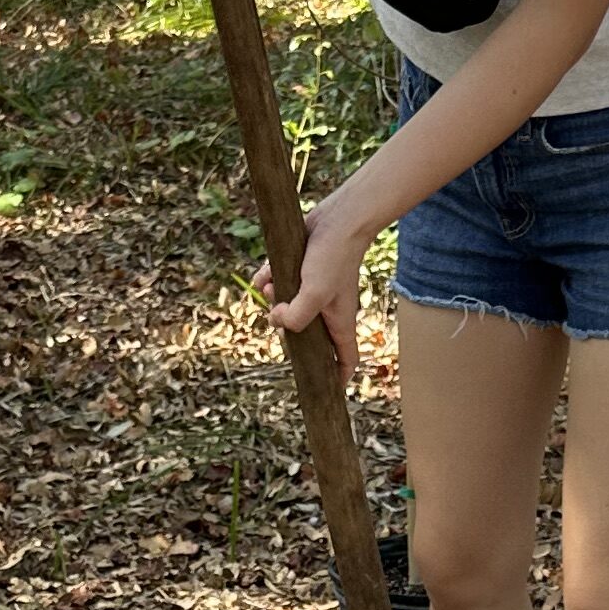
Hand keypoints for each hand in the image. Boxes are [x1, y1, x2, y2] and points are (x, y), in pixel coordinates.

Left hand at [257, 189, 370, 375]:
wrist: (338, 219)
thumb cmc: (332, 258)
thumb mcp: (313, 294)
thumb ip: (295, 317)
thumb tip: (276, 322)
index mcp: (339, 323)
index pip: (346, 360)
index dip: (338, 378)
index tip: (329, 390)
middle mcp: (328, 310)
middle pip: (309, 336)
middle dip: (289, 331)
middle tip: (280, 319)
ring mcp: (314, 290)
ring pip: (290, 308)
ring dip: (275, 301)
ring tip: (273, 287)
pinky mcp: (301, 271)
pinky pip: (279, 283)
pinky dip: (268, 281)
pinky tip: (263, 276)